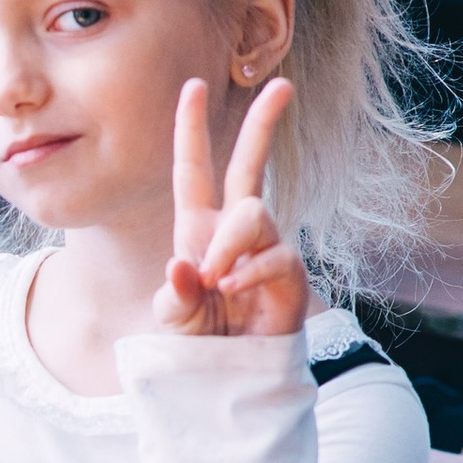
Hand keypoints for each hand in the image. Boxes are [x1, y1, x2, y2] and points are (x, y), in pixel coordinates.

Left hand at [151, 76, 307, 338]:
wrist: (230, 376)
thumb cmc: (200, 341)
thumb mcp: (174, 317)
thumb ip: (175, 295)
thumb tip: (185, 267)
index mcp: (198, 228)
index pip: (194, 170)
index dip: (191, 129)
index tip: (193, 85)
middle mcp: (234, 230)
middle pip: (249, 166)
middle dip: (263, 124)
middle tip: (282, 85)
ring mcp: (265, 249)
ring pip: (253, 214)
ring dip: (228, 244)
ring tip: (216, 280)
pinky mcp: (288, 275)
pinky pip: (273, 256)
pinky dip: (248, 272)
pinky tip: (233, 288)